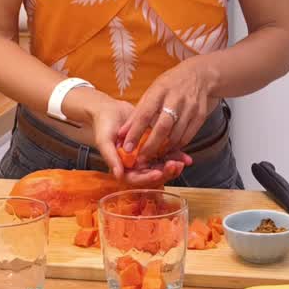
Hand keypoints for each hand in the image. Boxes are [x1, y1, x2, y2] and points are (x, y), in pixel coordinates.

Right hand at [65, 87, 189, 185]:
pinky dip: (175, 155)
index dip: (148, 178)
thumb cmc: (103, 126)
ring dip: (173, 166)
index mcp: (123, 168)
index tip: (158, 173)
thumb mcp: (104, 141)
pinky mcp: (153, 147)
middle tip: (175, 166)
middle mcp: (135, 165)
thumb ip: (111, 157)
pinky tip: (186, 156)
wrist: (110, 110)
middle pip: (151, 175)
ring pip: (161, 166)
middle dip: (165, 172)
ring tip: (183, 162)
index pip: (136, 179)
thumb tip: (118, 174)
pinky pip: (166, 154)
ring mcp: (145, 157)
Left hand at [119, 59, 216, 163]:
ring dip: (164, 149)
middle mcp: (176, 99)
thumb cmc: (170, 85)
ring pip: (176, 135)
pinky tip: (169, 149)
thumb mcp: (151, 92)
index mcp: (159, 91)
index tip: (126, 148)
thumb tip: (121, 133)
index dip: (135, 133)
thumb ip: (137, 113)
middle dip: (150, 146)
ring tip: (153, 156)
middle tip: (141, 159)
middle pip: (162, 127)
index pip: (144, 114)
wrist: (198, 75)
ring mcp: (190, 107)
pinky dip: (177, 146)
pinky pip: (188, 137)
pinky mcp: (200, 116)